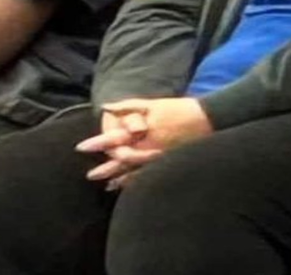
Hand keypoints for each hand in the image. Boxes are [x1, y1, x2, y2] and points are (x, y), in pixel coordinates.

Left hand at [78, 98, 213, 185]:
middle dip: (107, 167)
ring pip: (136, 171)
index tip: (82, 147)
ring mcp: (161, 157)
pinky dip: (138, 181)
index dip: (99, 143)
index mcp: (144, 130)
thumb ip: (127, 106)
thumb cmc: (178, 109)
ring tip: (106, 185)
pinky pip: (151, 175)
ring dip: (120, 178)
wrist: (209, 119)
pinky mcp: (170, 163)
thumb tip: (105, 108)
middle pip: (123, 160)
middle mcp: (150, 146)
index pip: (115, 138)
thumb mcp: (152, 103)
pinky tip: (128, 187)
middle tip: (90, 175)